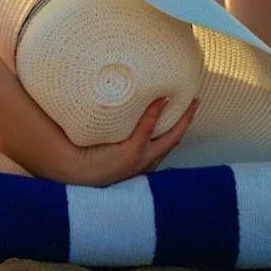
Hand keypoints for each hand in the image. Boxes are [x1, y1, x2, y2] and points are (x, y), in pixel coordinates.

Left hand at [67, 97, 199, 186]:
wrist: (74, 172)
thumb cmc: (87, 153)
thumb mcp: (112, 144)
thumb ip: (121, 130)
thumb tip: (121, 103)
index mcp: (143, 161)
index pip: (167, 142)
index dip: (179, 125)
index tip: (187, 109)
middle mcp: (146, 162)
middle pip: (175, 138)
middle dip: (188, 119)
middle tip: (196, 100)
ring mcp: (140, 159)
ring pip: (168, 136)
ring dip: (179, 117)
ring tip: (185, 98)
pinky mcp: (130, 154)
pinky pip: (146, 131)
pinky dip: (154, 115)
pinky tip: (161, 100)